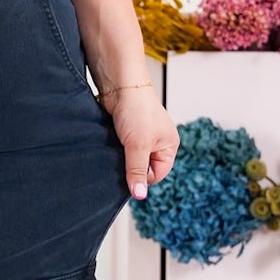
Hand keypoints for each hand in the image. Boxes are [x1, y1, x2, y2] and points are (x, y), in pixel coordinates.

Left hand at [102, 84, 177, 199]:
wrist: (119, 84)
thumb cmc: (137, 108)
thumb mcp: (138, 145)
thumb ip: (137, 170)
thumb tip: (139, 195)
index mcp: (169, 146)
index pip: (157, 175)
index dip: (142, 177)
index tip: (129, 172)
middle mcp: (157, 141)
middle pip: (143, 167)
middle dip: (131, 166)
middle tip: (121, 158)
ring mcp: (142, 135)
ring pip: (130, 158)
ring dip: (121, 157)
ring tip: (116, 147)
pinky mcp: (126, 130)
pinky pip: (121, 148)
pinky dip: (115, 148)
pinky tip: (111, 142)